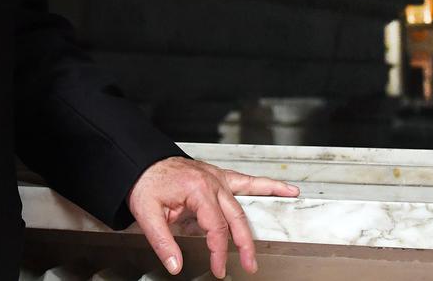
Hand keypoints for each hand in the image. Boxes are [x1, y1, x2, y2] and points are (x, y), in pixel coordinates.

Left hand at [127, 157, 298, 277]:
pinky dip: (266, 184)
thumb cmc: (146, 184)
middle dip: (244, 243)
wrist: (141, 163)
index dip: (218, 251)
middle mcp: (211, 181)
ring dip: (269, 202)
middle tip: (250, 264)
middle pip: (235, 216)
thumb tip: (175, 264)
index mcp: (197, 189)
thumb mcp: (147, 214)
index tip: (219, 268)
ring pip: (246, 196)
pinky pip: (246, 180)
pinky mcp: (218, 177)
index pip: (216, 227)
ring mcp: (217, 177)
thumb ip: (163, 242)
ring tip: (290, 203)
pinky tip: (284, 187)